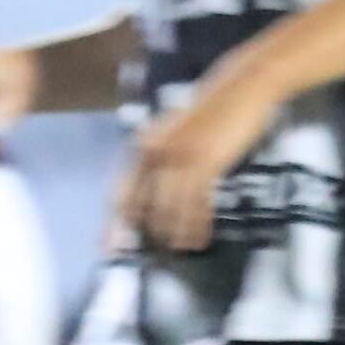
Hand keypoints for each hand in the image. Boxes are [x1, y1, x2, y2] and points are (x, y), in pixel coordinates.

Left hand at [115, 68, 279, 254]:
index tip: (106, 245)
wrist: (239, 88)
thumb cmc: (208, 114)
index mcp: (143, 144)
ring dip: (170, 232)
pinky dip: (196, 223)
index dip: (112, 221)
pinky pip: (198, 201)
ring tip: (174, 251)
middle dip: (133, 232)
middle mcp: (155, 151)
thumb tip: (151, 194)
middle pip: (137, 202)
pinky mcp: (207, 160)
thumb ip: (159, 158)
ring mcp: (180, 156)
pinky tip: (197, 239)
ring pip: (168, 206)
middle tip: (133, 256)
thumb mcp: (174, 134)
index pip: (121, 191)